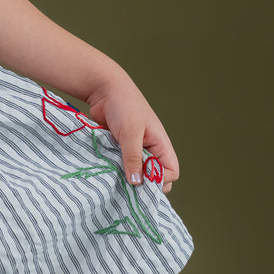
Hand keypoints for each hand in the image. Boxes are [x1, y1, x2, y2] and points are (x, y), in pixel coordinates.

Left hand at [85, 73, 179, 193]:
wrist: (103, 90)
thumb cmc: (123, 106)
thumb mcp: (130, 133)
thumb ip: (133, 157)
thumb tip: (136, 183)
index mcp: (160, 145)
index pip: (171, 172)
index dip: (160, 180)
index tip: (143, 180)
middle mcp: (149, 150)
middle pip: (153, 176)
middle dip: (142, 182)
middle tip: (126, 183)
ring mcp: (133, 150)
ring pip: (134, 172)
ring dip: (125, 176)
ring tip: (114, 177)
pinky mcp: (117, 149)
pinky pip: (119, 165)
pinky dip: (114, 169)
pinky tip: (105, 170)